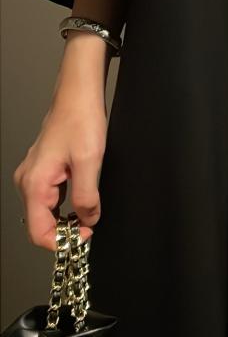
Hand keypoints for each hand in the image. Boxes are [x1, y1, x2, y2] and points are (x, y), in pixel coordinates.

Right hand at [13, 32, 109, 251]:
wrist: (78, 94)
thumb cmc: (80, 120)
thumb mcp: (90, 161)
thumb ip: (87, 197)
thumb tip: (88, 221)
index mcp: (35, 183)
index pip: (39, 232)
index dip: (62, 242)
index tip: (85, 237)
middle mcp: (28, 181)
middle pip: (40, 225)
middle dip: (64, 233)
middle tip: (90, 228)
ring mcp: (33, 175)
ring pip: (46, 213)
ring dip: (65, 220)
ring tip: (89, 216)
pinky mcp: (43, 170)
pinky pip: (50, 199)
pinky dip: (65, 207)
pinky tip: (82, 202)